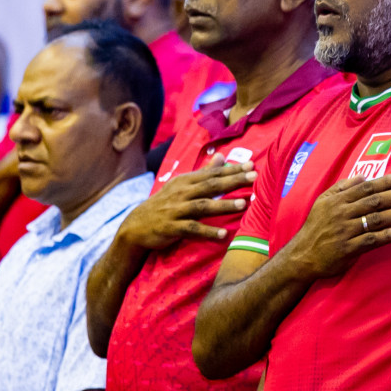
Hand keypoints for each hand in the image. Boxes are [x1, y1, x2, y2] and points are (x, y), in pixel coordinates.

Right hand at [116, 159, 256, 250]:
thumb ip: (203, 172)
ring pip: (202, 206)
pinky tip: (223, 234)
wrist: (136, 226)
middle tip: (254, 177)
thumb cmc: (165, 204)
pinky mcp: (172, 228)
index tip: (252, 165)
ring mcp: (176, 210)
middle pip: (210, 185)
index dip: (232, 169)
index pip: (212, 173)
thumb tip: (222, 156)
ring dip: (223, 205)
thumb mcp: (182, 185)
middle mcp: (181, 193)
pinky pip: (192, 229)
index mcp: (185, 181)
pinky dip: (207, 232)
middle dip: (233, 180)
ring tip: (243, 204)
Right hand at [283, 174, 390, 280]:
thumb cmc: (316, 226)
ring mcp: (345, 231)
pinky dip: (386, 235)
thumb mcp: (323, 202)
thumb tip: (362, 176)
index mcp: (337, 200)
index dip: (385, 182)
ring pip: (375, 220)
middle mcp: (341, 213)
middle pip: (373, 201)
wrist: (302, 255)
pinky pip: (370, 240)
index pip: (365, 188)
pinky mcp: (348, 249)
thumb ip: (342, 187)